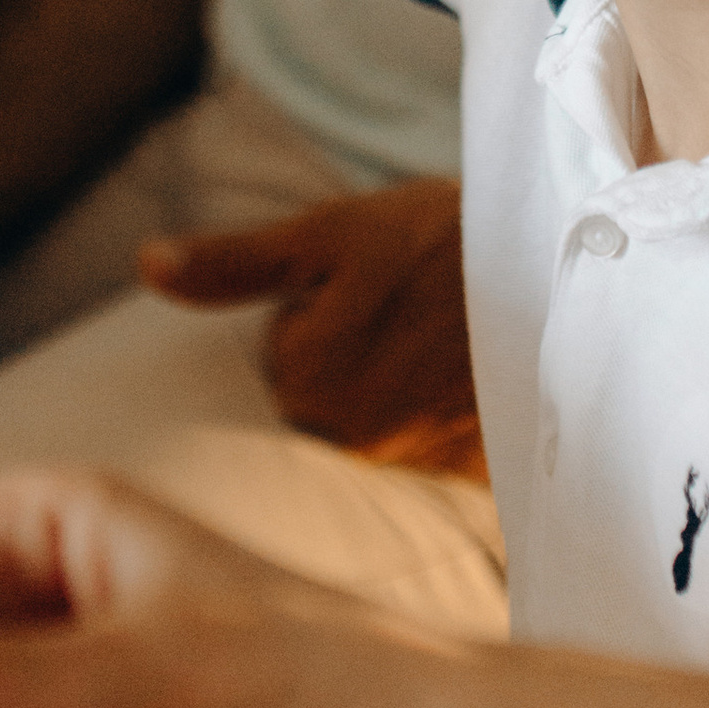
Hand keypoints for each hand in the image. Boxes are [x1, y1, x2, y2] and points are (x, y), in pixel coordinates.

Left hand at [137, 181, 485, 478]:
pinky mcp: (466, 474)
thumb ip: (233, 262)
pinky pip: (426, 453)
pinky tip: (464, 380)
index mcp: (306, 378)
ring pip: (372, 423)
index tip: (359, 285)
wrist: (562, 269)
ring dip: (393, 384)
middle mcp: (351, 438)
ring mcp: (412, 463)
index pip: (280, 354)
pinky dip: (438, 420)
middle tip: (401, 307)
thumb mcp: (328, 233)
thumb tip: (146, 264)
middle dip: (350, 355)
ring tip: (436, 336)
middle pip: (322, 398)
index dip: (313, 310)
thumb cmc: (440, 241)